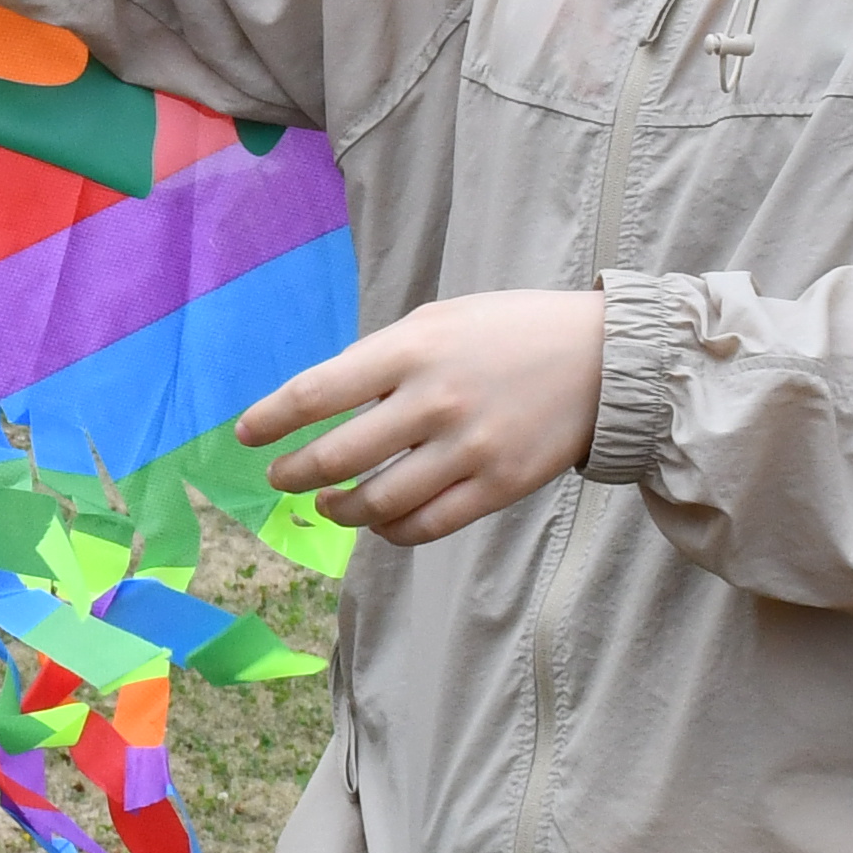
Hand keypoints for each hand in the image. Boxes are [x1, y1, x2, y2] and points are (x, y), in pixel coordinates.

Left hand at [234, 291, 608, 547]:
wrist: (605, 361)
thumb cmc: (510, 332)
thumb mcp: (439, 321)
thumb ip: (382, 360)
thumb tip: (323, 402)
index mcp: (412, 350)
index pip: (317, 392)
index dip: (271, 419)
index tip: (247, 435)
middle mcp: (434, 401)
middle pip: (337, 456)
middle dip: (295, 473)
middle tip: (280, 477)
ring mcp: (467, 450)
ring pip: (377, 502)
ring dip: (338, 509)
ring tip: (328, 504)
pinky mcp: (498, 488)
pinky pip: (425, 526)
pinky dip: (390, 531)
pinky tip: (378, 522)